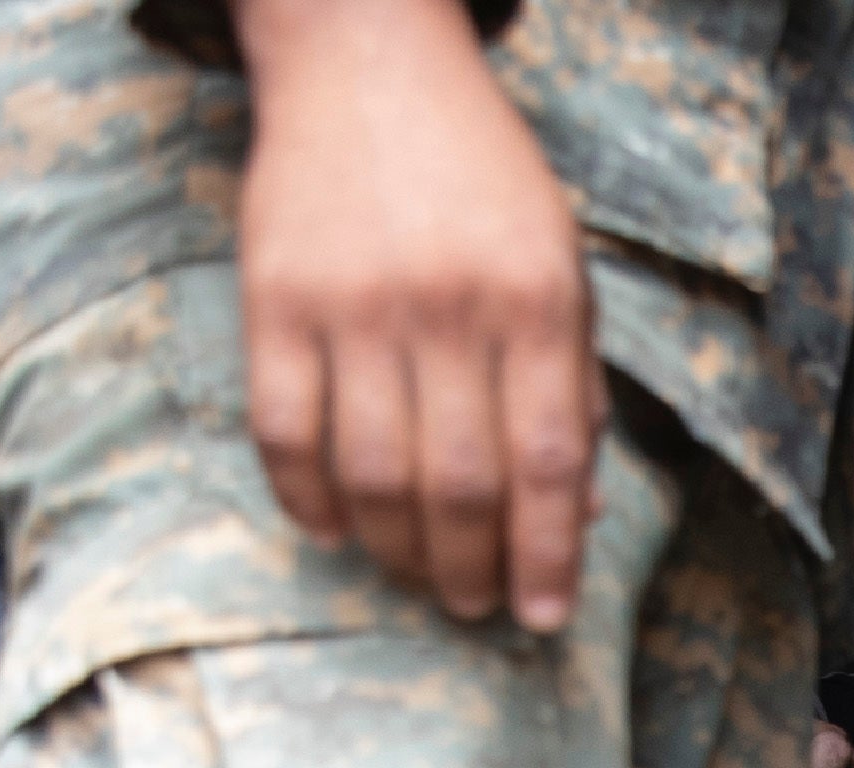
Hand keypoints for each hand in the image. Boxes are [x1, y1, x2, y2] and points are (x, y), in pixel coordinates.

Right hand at [231, 0, 599, 630]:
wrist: (365, 63)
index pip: (550, 461)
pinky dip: (308, 499)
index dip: (549, 555)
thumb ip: (573, 382)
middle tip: (473, 607)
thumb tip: (580, 513)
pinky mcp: (274, 298)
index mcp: (536, 299)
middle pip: (462, 484)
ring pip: (373, 473)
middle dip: (472, 570)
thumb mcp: (560, 264)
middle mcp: (448, 306)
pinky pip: (283, 431)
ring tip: (416, 578)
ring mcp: (354, 303)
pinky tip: (336, 529)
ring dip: (397, 550)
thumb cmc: (479, 182)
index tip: (545, 617)